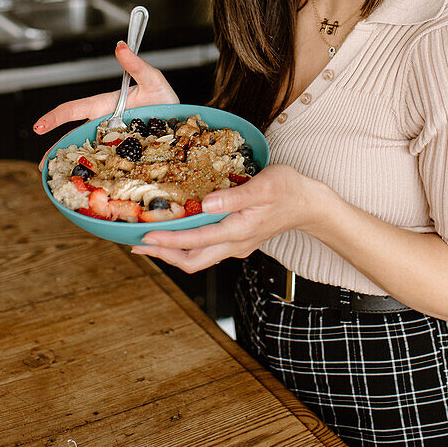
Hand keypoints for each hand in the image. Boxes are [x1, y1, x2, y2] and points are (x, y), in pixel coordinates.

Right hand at [36, 41, 178, 171]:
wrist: (183, 120)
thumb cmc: (164, 98)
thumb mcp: (153, 80)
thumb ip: (136, 66)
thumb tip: (121, 47)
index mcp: (106, 106)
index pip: (76, 109)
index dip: (56, 117)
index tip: (39, 126)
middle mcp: (106, 125)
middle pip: (75, 137)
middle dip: (57, 150)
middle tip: (43, 167)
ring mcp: (114, 141)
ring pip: (88, 153)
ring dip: (73, 164)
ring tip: (58, 179)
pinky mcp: (123, 155)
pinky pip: (105, 164)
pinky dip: (94, 174)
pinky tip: (86, 185)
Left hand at [130, 164, 323, 272]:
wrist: (310, 205)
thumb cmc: (289, 189)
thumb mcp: (263, 185)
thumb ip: (234, 196)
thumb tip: (205, 204)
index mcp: (238, 231)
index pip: (195, 241)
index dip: (168, 240)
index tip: (146, 235)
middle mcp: (235, 244)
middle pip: (191, 260)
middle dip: (162, 254)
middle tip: (137, 246)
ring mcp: (236, 245)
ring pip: (198, 259)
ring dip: (172, 252)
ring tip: (149, 243)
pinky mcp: (238, 241)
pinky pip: (206, 251)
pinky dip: (186, 246)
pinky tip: (177, 235)